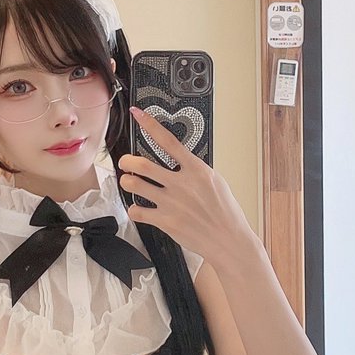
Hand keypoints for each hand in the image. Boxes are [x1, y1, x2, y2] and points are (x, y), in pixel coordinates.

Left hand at [119, 106, 256, 264]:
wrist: (228, 240)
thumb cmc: (225, 213)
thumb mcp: (215, 182)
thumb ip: (195, 170)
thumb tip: (181, 161)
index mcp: (196, 170)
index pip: (168, 141)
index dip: (150, 125)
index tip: (138, 115)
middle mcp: (181, 184)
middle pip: (143, 164)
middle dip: (127, 161)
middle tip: (126, 162)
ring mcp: (172, 203)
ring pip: (135, 185)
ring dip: (126, 182)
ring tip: (129, 182)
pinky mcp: (165, 221)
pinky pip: (138, 211)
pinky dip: (134, 209)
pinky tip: (139, 209)